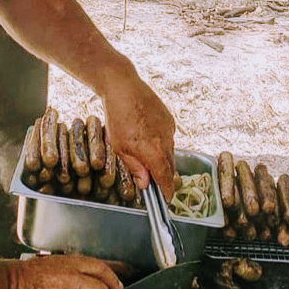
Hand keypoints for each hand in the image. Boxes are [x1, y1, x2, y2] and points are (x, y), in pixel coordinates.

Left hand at [102, 72, 175, 201]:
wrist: (124, 88)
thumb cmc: (118, 119)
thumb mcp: (120, 148)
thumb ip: (135, 167)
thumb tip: (145, 184)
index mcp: (155, 153)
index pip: (166, 179)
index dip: (167, 191)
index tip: (166, 199)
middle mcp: (167, 142)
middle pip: (170, 167)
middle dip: (164, 176)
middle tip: (155, 181)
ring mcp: (170, 130)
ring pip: (170, 151)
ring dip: (161, 157)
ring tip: (145, 152)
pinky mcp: (170, 119)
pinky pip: (169, 137)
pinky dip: (161, 142)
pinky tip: (147, 135)